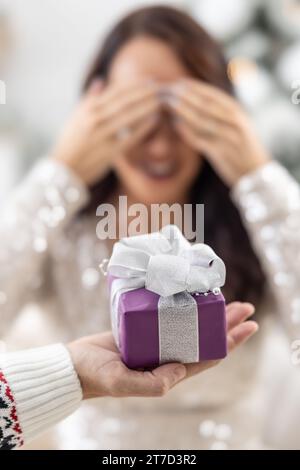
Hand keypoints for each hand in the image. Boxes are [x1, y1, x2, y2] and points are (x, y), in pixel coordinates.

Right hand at [52, 80, 159, 185]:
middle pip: (124, 102)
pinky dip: (143, 128)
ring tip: (160, 101)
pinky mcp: (110, 151)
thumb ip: (89, 98)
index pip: (115, 92)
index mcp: (88, 109)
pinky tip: (154, 121)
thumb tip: (100, 80)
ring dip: (146, 107)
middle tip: (159, 88)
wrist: (64, 168)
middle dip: (143, 93)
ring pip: (128, 116)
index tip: (148, 81)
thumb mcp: (75, 117)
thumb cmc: (70, 142)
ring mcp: (103, 136)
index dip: (134, 85)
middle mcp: (95, 120)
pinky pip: (130, 137)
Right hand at [68, 302, 257, 398]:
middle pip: (205, 340)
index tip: (249, 326)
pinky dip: (184, 308)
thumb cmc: (96, 376)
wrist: (74, 366)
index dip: (231, 343)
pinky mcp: (144, 329)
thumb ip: (151, 383)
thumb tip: (181, 369)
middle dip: (227, 325)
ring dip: (209, 314)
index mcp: (168, 372)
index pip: (208, 357)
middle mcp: (166, 357)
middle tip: (246, 307)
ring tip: (226, 299)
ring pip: (191, 327)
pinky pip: (170, 318)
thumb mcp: (122, 383)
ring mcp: (156, 343)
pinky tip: (191, 296)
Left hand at [167, 78, 269, 186]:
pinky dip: (188, 132)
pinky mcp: (221, 154)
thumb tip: (199, 101)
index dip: (196, 88)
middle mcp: (234, 123)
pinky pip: (200, 140)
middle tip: (168, 90)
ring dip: (183, 111)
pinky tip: (176, 125)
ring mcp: (228, 138)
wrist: (256, 173)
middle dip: (186, 96)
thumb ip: (222, 114)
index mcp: (238, 113)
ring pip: (201, 121)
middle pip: (206, 106)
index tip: (180, 82)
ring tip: (168, 104)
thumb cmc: (244, 148)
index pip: (214, 96)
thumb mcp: (238, 125)